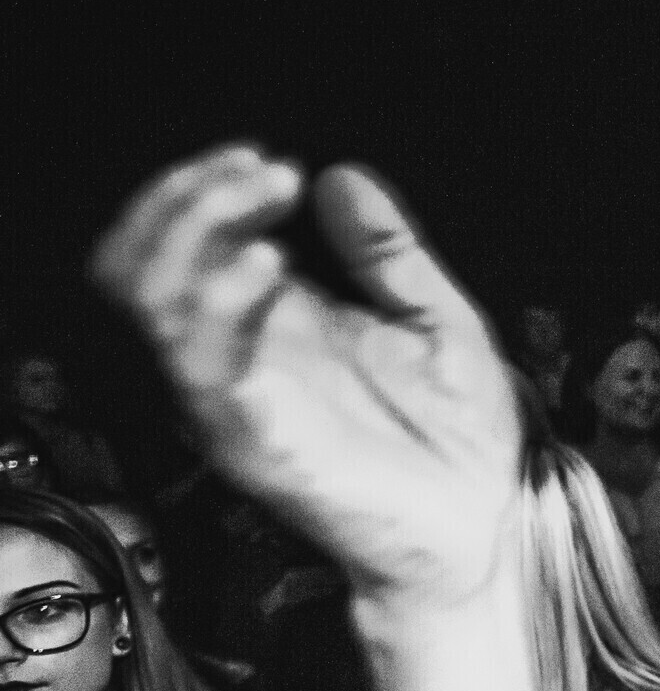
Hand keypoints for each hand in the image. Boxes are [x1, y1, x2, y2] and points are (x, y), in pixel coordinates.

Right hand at [91, 147, 521, 607]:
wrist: (483, 528)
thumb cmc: (459, 437)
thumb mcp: (439, 319)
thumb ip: (390, 253)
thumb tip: (344, 177)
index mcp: (276, 324)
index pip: (186, 244)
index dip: (208, 189)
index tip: (269, 162)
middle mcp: (243, 358)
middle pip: (146, 264)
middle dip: (189, 200)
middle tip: (261, 170)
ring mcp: (242, 401)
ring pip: (156, 306)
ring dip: (196, 234)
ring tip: (263, 197)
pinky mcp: (259, 444)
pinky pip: (209, 371)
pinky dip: (224, 309)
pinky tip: (269, 268)